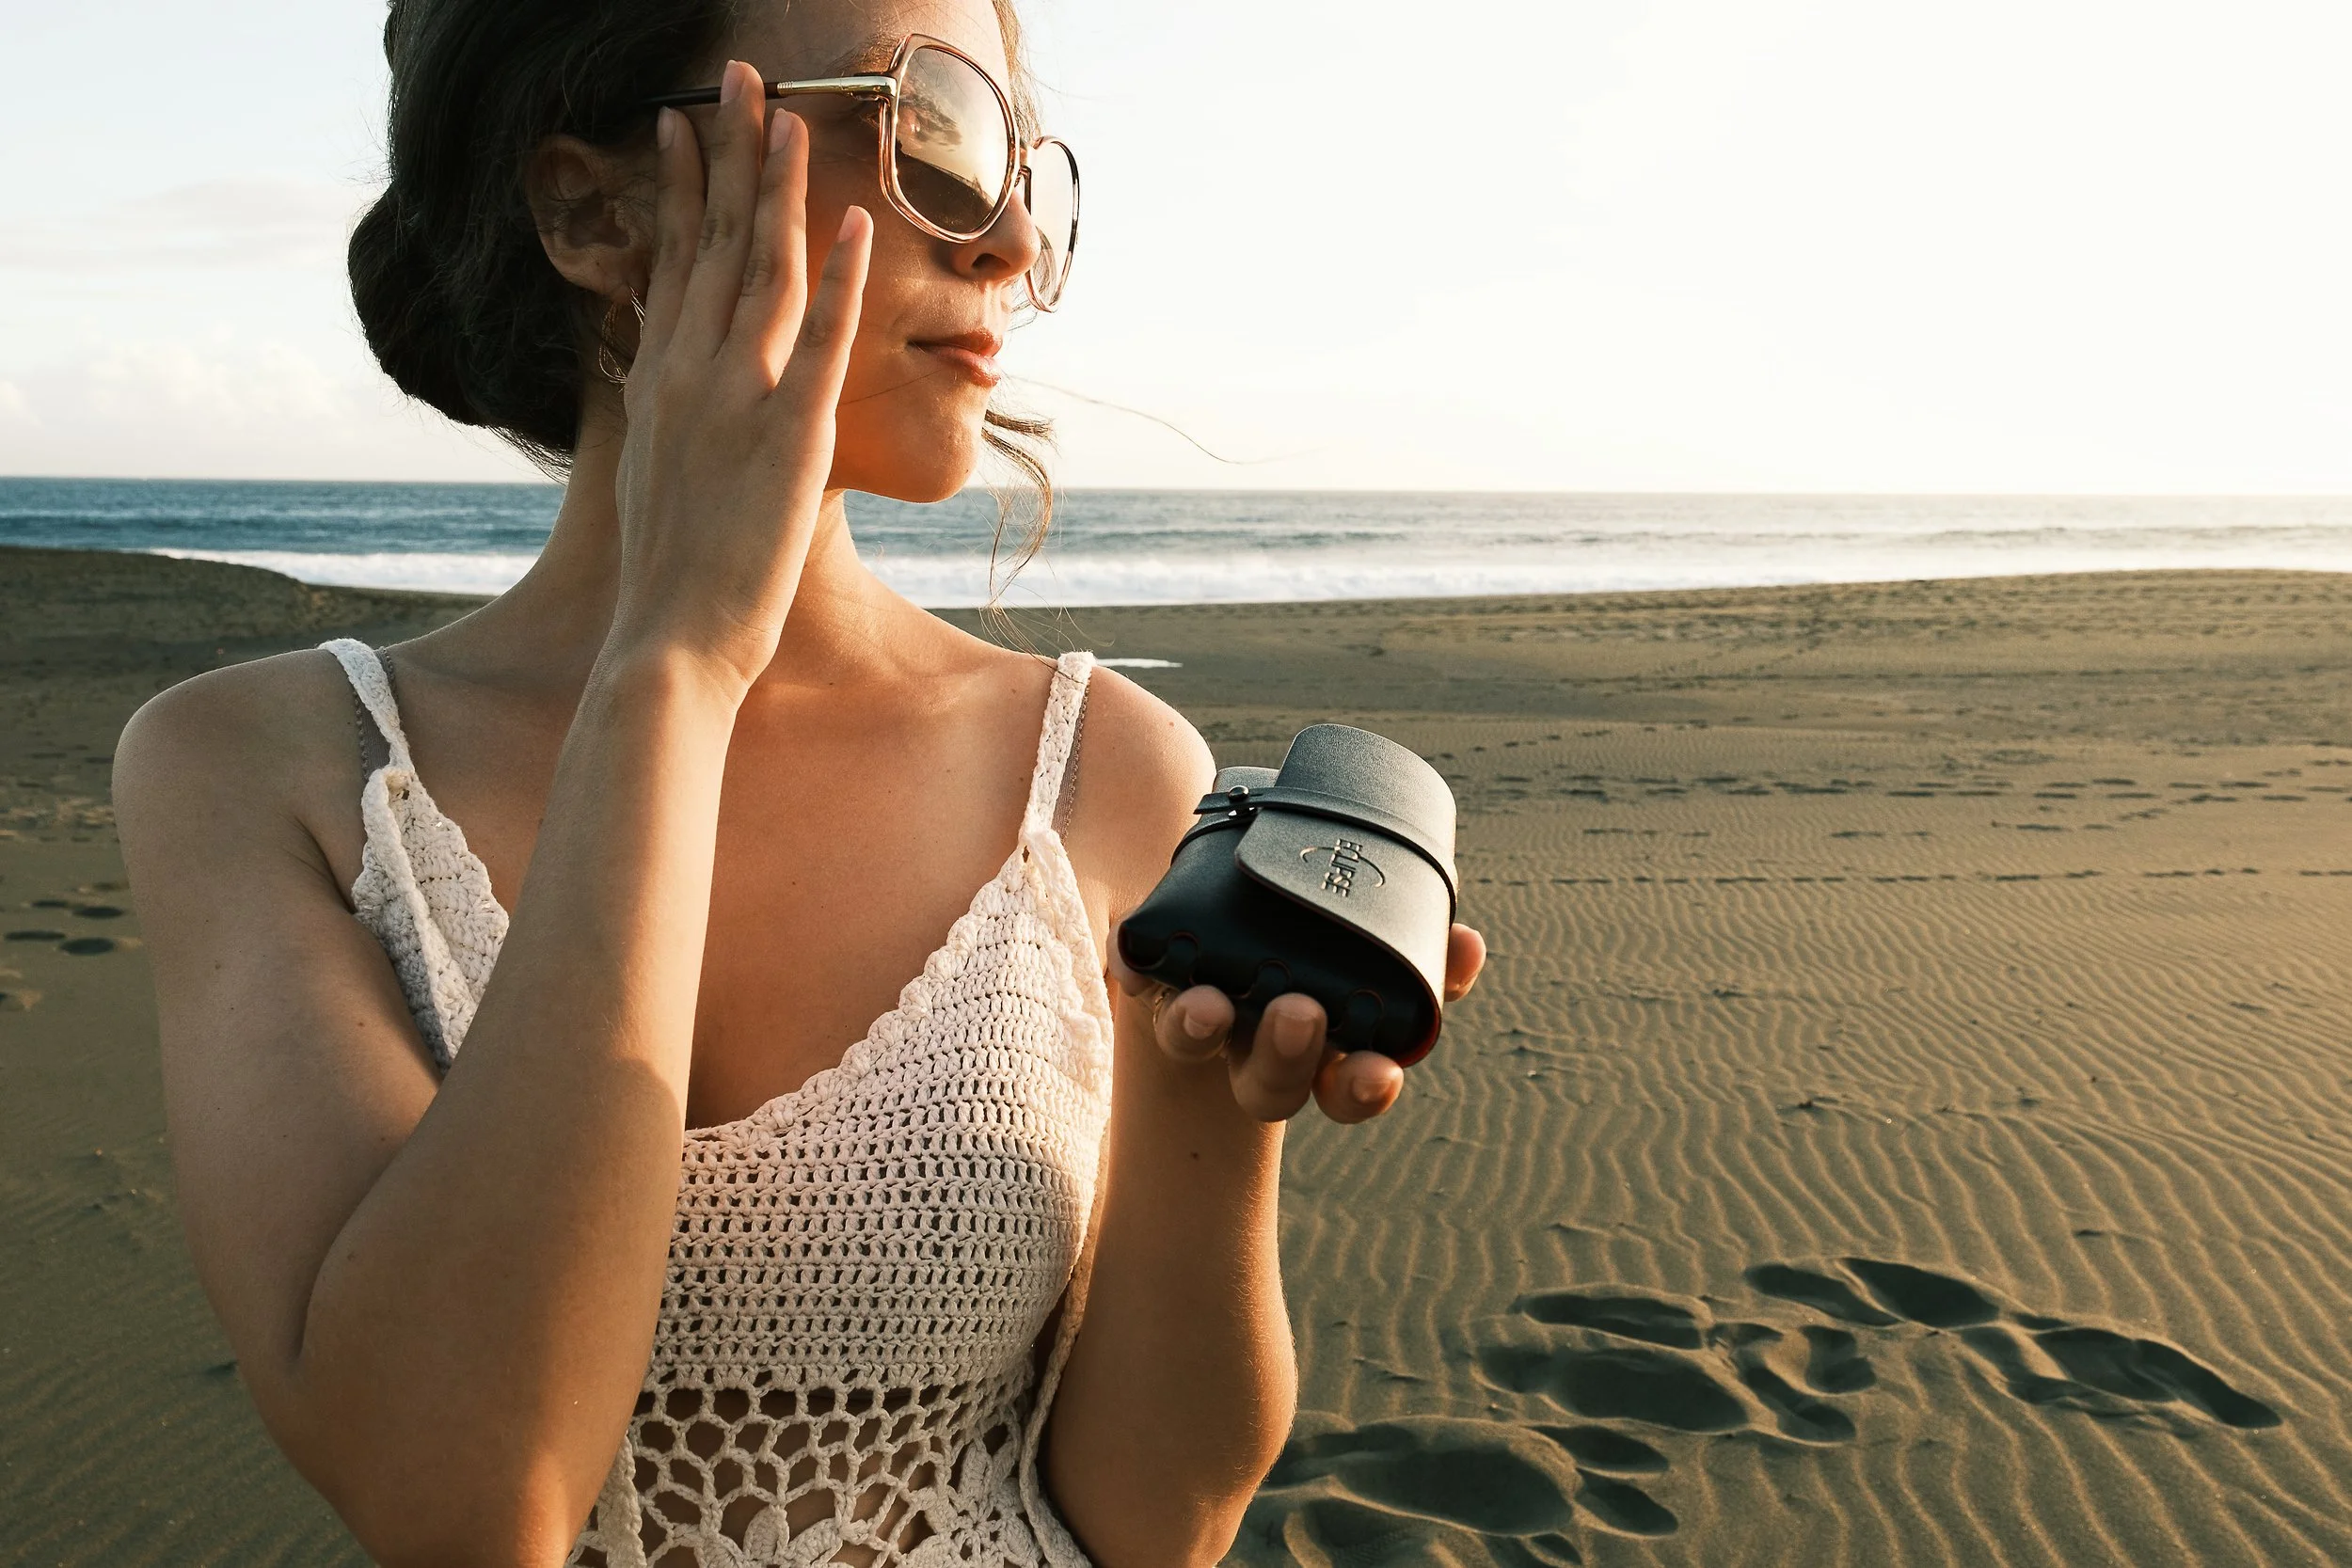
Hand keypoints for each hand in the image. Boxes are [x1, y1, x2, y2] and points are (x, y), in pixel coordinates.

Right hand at [607, 61, 873, 691]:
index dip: (680, 187)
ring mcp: (737, 399)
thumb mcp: (654, 476)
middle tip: (739, 77)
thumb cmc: (670, 577)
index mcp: (657, 383)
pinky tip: (853, 221)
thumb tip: (666, 384)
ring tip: (790, 113)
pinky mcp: (789, 436)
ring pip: (762, 270)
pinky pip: (819, 341)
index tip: (682, 123)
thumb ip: (666, 417)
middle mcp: (688, 375)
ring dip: (777, 187)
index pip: (670, 261)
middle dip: (728, 153)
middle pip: (714, 241)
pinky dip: (838, 278)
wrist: (669, 641)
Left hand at [1110, 925, 1487, 1123]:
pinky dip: (1133, 964)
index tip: (1381, 1074)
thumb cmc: (1320, 932)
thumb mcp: (1383, 944)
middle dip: (1286, 1057)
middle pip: (1268, 1082)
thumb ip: (1426, 954)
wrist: (1237, 897)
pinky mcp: (1147, 972)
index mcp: (1322, 1048)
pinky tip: (1131, 953)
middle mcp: (1257, 1043)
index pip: (1348, 1087)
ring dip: (1199, 1025)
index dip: (1364, 1087)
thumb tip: (1465, 941)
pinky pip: (1135, 973)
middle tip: (1300, 1014)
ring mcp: (1201, 1012)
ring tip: (1206, 1005)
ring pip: (1190, 1037)